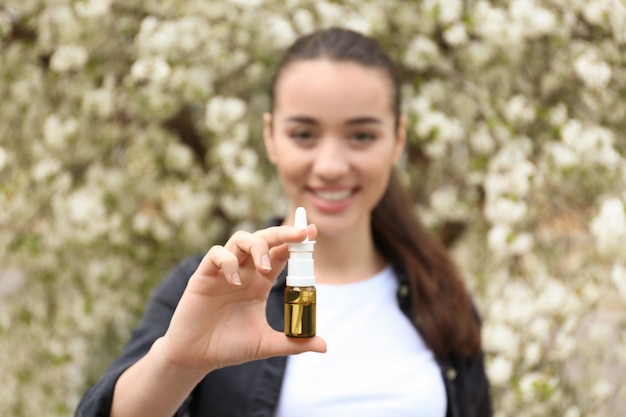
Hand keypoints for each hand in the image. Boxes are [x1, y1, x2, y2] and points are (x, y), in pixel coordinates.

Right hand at [158, 224, 325, 373]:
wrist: (197, 357)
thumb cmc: (230, 346)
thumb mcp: (266, 344)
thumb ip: (294, 342)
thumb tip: (324, 346)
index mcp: (261, 281)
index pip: (281, 253)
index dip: (296, 242)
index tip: (312, 233)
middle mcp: (245, 271)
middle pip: (264, 239)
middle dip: (282, 233)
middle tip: (300, 235)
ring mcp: (224, 270)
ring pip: (240, 239)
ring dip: (256, 246)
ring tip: (264, 267)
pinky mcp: (204, 275)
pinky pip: (216, 255)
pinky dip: (227, 262)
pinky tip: (235, 281)